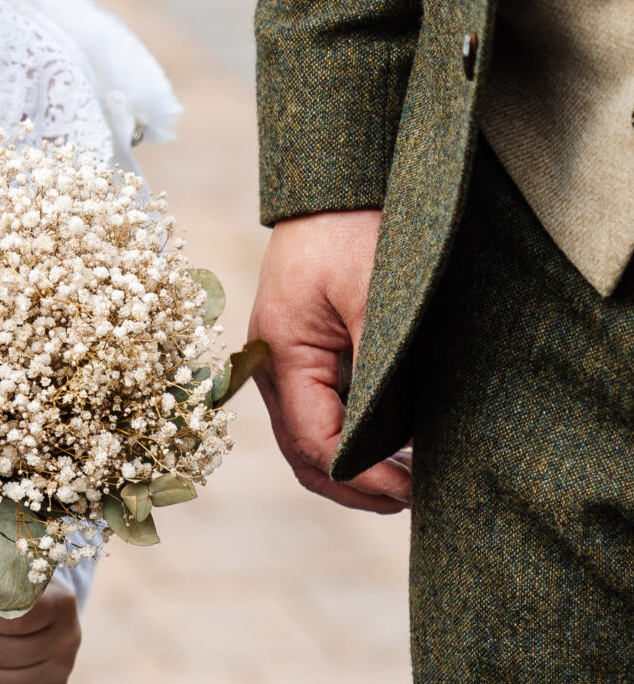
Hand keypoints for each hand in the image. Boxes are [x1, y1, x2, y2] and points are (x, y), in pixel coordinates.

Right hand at [248, 210, 410, 510]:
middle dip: (354, 488)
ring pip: (310, 441)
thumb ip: (377, 364)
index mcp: (280, 356)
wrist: (335, 182)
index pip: (315, 442)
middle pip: (304, 455)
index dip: (362, 477)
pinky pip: (321, 413)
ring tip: (406, 484)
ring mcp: (284, 364)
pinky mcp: (303, 355)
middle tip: (410, 501)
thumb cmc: (352, 225)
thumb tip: (389, 435)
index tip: (411, 490)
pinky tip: (392, 448)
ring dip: (353, 470)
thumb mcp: (371, 292)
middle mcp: (272, 369)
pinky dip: (353, 440)